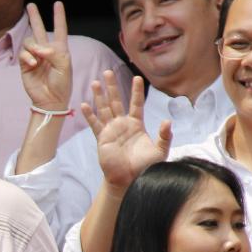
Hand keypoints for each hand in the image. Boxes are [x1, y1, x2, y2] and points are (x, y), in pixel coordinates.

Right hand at [18, 1, 71, 113]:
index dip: (59, 17)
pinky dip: (27, 57)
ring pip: (29, 41)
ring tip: (37, 56)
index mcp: (59, 49)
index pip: (59, 29)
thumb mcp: (64, 65)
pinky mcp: (25, 65)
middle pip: (39, 29)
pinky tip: (32, 64)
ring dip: (33, 46)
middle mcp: (46, 51)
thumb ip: (53, 53)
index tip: (58, 4)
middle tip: (30, 5)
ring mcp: (34, 57)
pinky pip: (23, 54)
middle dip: (35, 17)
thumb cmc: (62, 84)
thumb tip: (39, 49)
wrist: (51, 100)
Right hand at [82, 72, 169, 190]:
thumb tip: (167, 121)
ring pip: (104, 109)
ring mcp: (111, 130)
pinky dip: (89, 115)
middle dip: (112, 87)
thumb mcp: (160, 150)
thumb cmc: (146, 167)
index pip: (136, 103)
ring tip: (95, 82)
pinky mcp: (102, 139)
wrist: (130, 179)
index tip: (138, 78)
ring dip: (99, 96)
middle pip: (116, 101)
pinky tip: (84, 105)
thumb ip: (164, 136)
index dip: (136, 91)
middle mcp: (122, 124)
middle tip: (108, 72)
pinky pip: (95, 125)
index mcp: (136, 124)